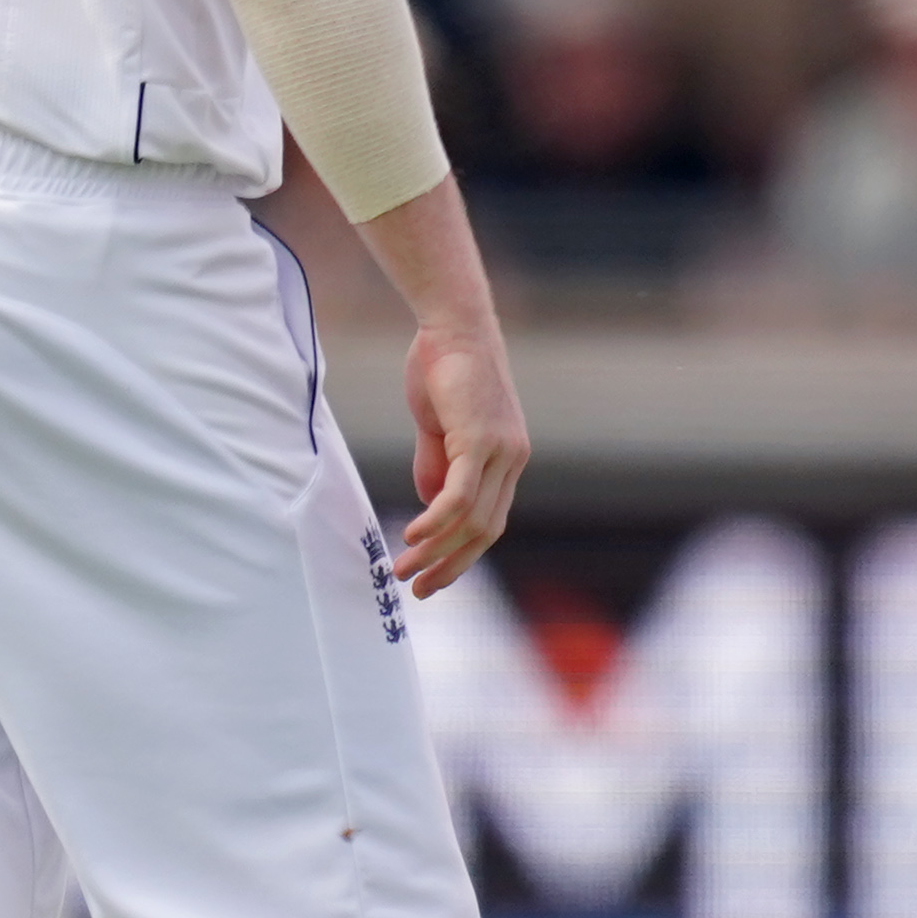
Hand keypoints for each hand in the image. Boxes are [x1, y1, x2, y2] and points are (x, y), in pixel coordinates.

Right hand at [396, 315, 528, 596]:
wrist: (453, 328)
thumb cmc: (444, 371)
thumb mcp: (439, 428)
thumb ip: (438, 465)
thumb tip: (432, 506)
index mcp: (507, 460)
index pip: (490, 522)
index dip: (462, 554)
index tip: (433, 578)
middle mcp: (512, 460)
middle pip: (485, 530)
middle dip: (450, 565)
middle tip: (417, 590)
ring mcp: (500, 450)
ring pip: (471, 519)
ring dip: (435, 550)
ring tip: (403, 570)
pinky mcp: (480, 439)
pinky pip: (460, 493)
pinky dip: (437, 521)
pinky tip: (413, 537)